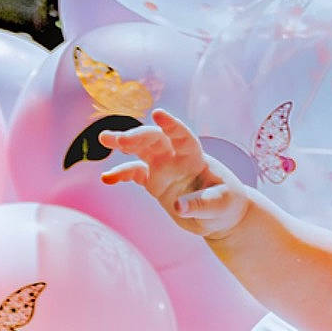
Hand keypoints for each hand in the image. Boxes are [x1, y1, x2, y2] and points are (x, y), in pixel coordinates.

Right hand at [100, 109, 251, 238]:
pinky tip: (107, 178)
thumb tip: (177, 206)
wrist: (222, 216)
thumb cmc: (227, 204)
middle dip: (138, 136)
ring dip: (124, 143)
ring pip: (141, 150)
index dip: (172, 125)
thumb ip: (200, 204)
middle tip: (120, 140)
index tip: (158, 114)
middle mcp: (177, 159)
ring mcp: (164, 169)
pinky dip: (121, 174)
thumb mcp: (221, 205)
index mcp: (196, 158)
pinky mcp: (155, 184)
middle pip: (155, 140)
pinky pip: (135, 174)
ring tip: (104, 138)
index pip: (183, 137)